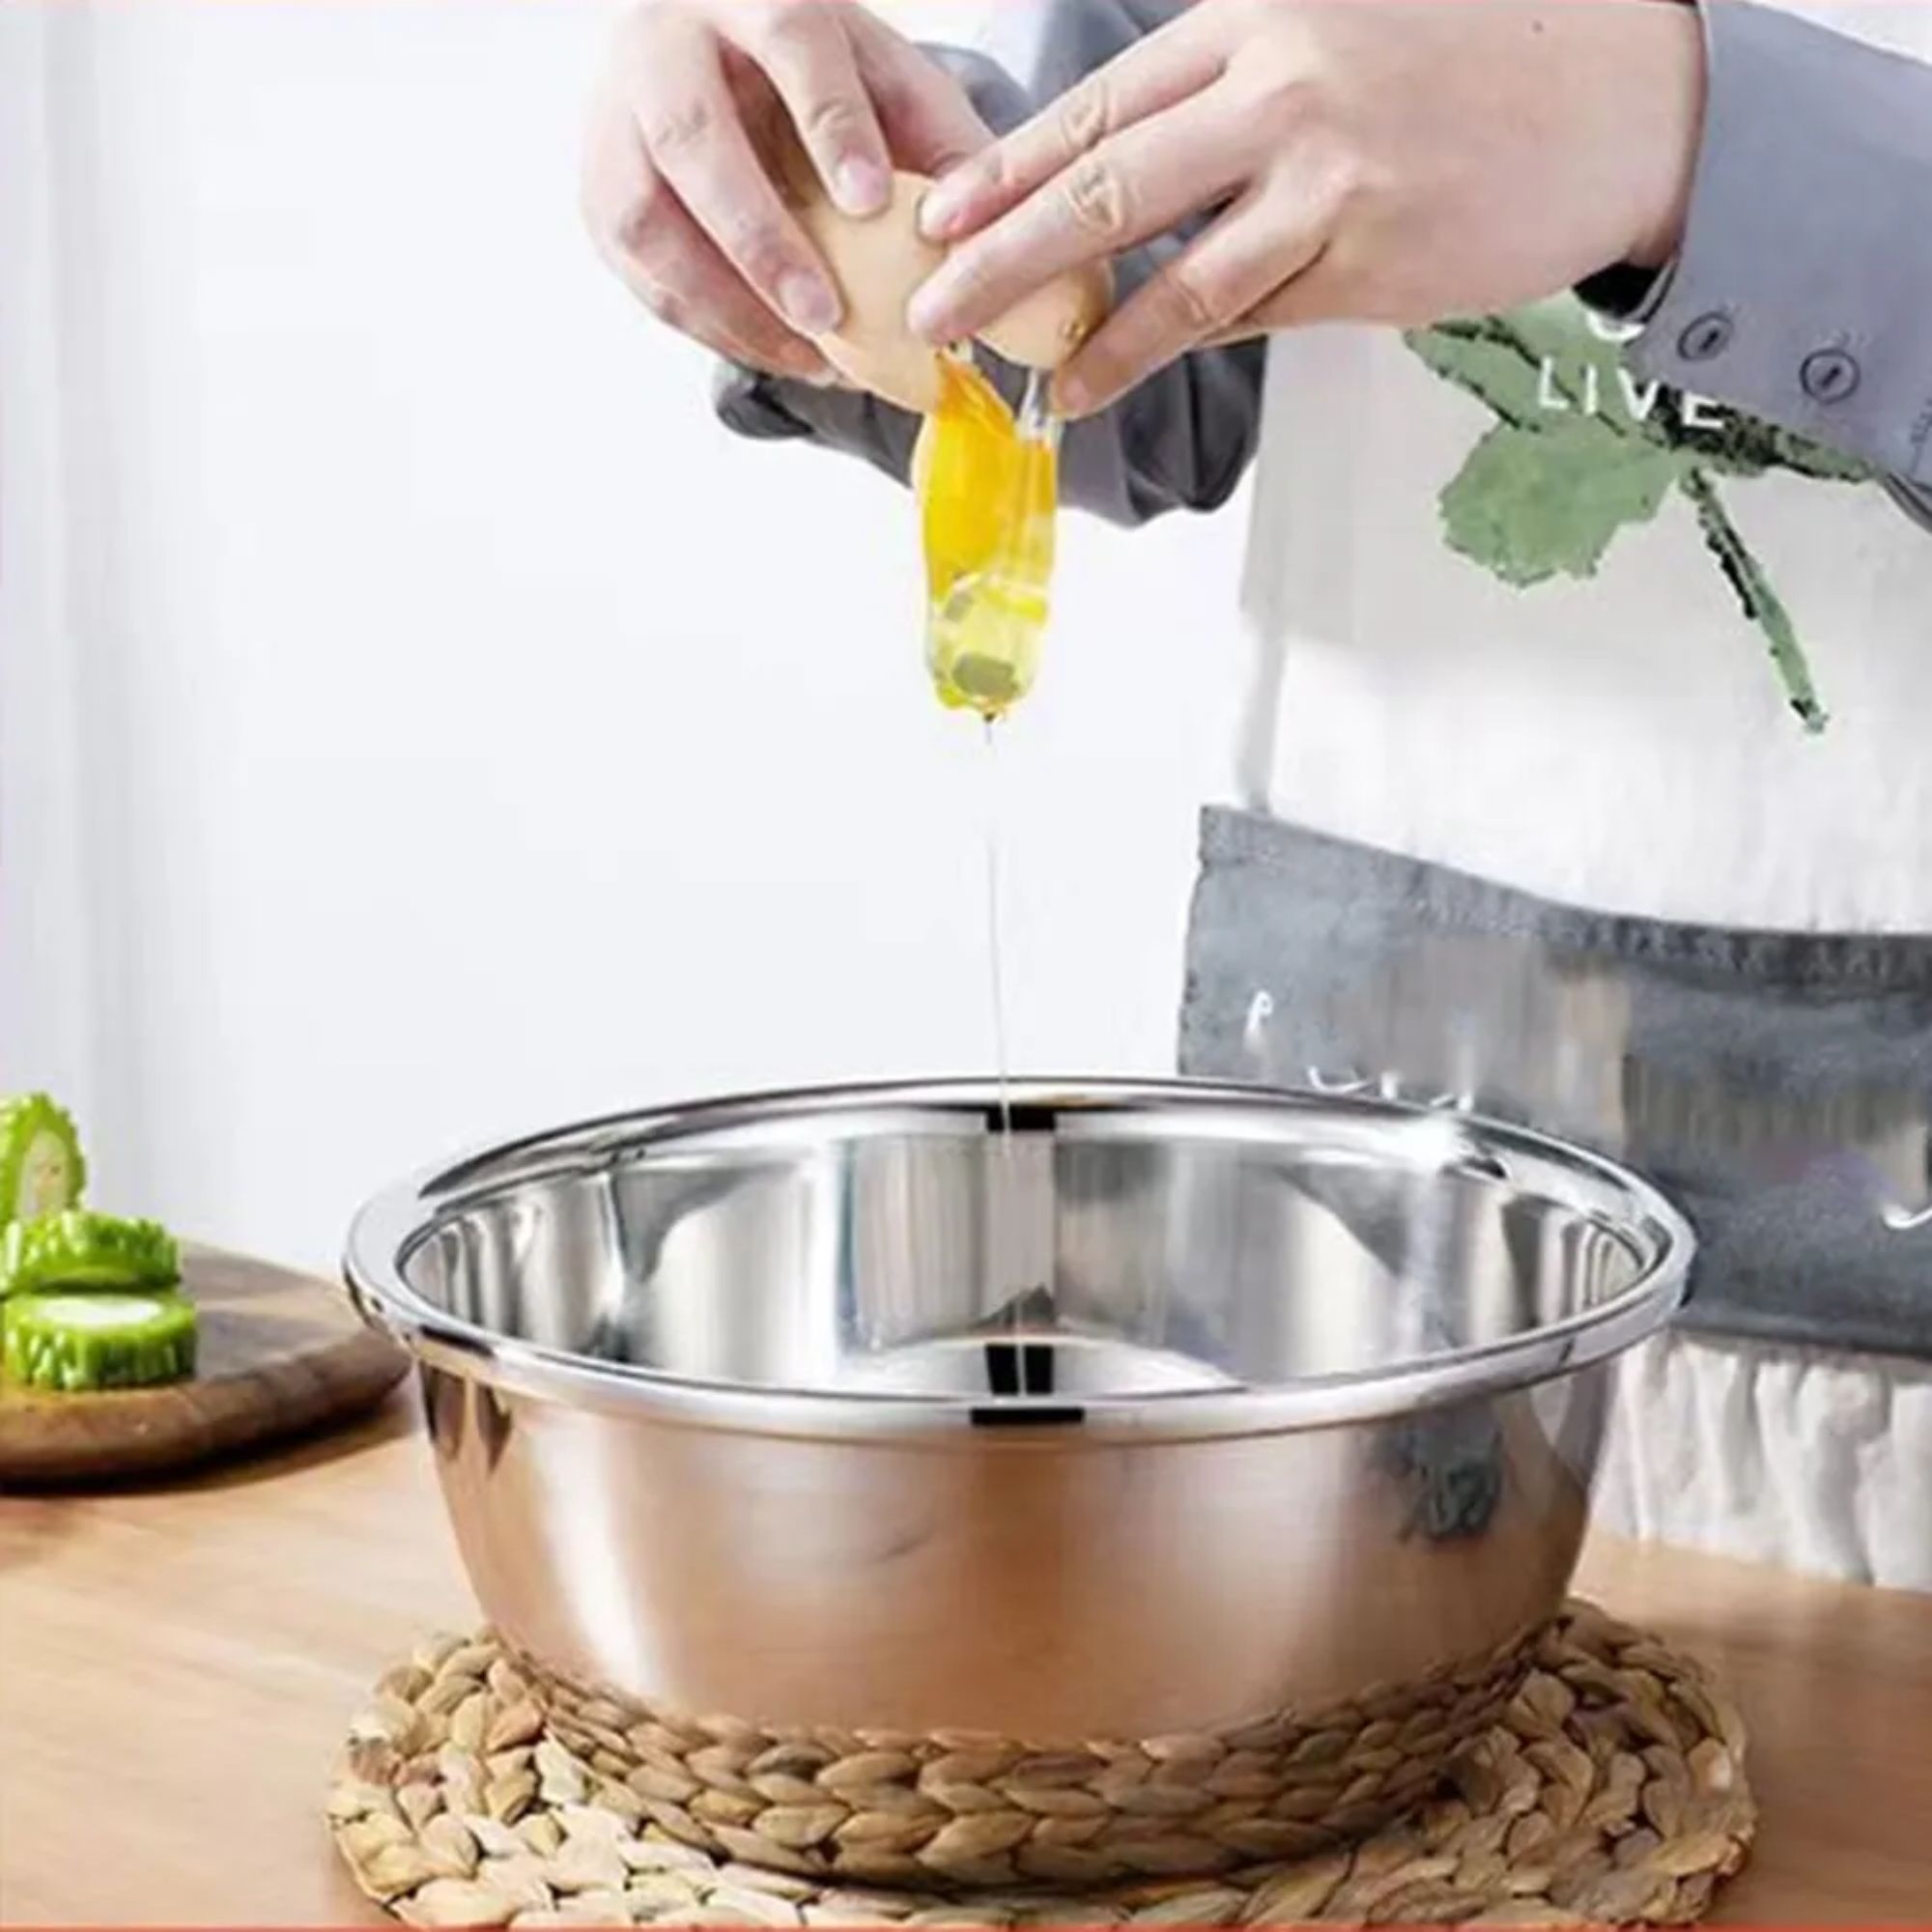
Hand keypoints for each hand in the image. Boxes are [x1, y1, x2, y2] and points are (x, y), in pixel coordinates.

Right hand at [582, 0, 988, 379]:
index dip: (829, 123)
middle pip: (693, 139)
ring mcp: (614, 121)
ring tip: (808, 353)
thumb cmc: (814, 75)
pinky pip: (639, 272)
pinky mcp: (597, 193)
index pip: (788, 43)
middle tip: (825, 313)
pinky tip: (777, 351)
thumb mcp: (885, 78)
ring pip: (644, 216)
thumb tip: (986, 235)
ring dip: (726, 299)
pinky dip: (709, 324)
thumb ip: (939, 140)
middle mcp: (663, 47)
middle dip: (759, 237)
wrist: (712, 52)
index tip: (872, 200)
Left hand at [909, 0, 1704, 416]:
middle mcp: (1280, 89)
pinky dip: (1173, 349)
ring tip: (1021, 374)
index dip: (1009, 165)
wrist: (1629, 98)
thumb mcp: (1343, 30)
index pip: (1103, 103)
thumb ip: (1239, 86)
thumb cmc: (1481, 61)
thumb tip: (1140, 167)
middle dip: (1002, 254)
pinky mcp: (1371, 259)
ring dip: (1080, 331)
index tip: (940, 212)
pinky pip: (1251, 315)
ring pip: (1171, 271)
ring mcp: (1326, 178)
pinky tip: (1109, 378)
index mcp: (1257, 22)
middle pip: (1106, 184)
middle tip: (932, 306)